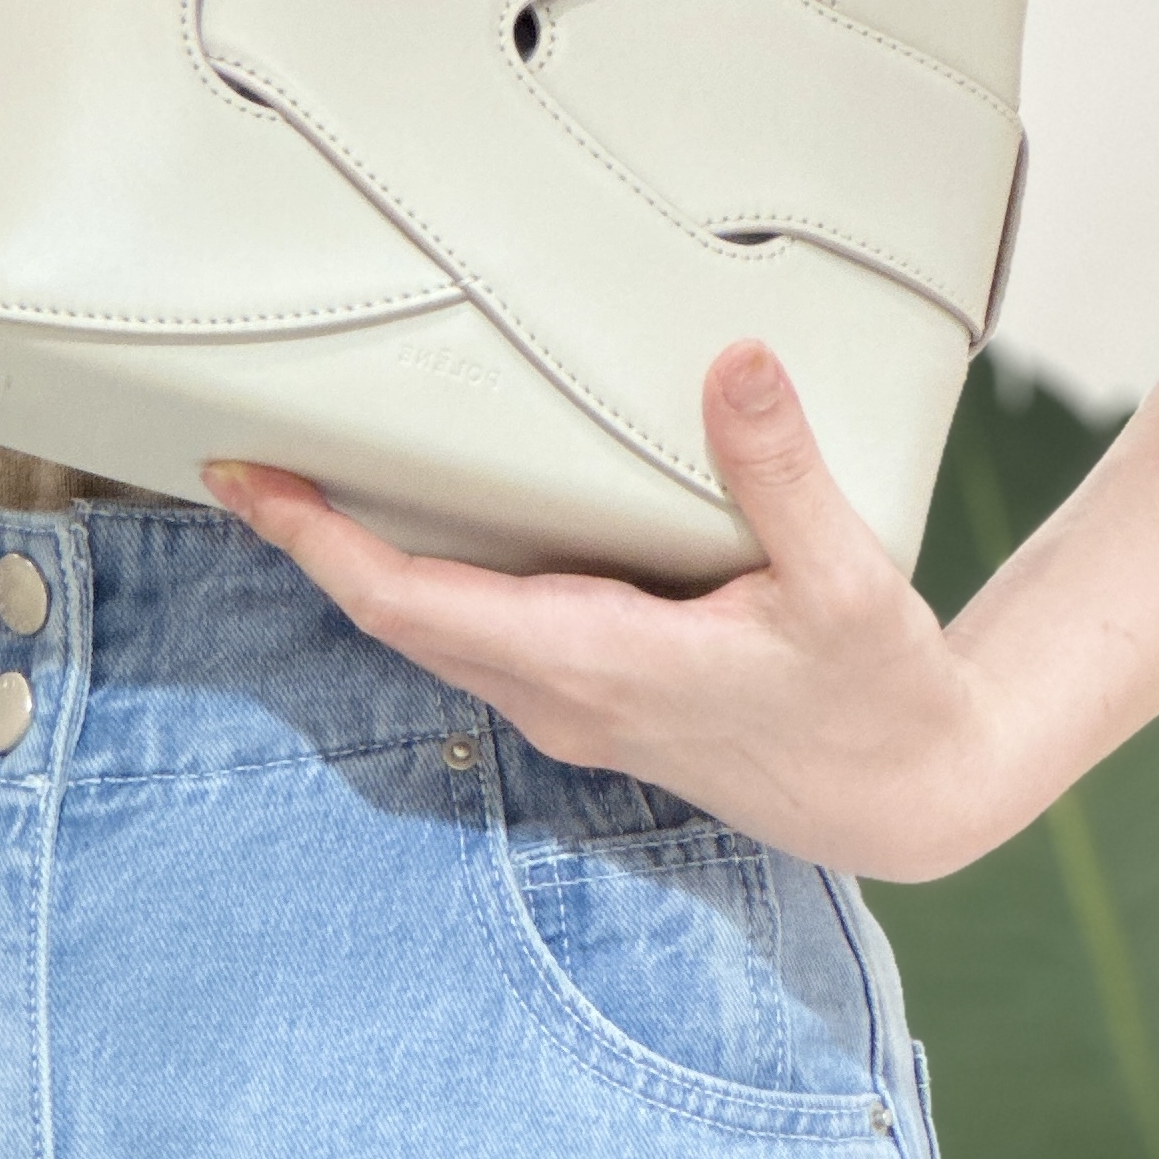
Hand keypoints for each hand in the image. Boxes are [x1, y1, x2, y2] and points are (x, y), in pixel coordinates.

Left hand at [200, 339, 1010, 881]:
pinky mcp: (600, 699)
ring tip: (315, 480)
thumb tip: (735, 363)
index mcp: (595, 665)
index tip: (249, 482)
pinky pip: (485, 635)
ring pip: (438, 631)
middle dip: (317, 542)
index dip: (319, 544)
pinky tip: (439, 526)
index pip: (411, 607)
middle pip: (398, 617)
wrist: (910, 794)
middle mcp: (562, 696)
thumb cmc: (876, 696)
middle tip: (248, 457)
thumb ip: (780, 472)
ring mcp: (575, 707)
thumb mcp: (844, 579)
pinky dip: (435, 581)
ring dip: (369, 564)